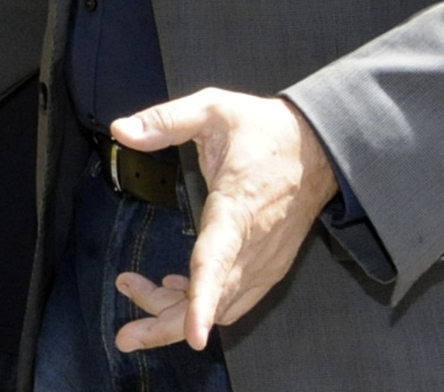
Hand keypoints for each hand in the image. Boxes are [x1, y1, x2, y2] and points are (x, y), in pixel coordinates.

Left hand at [107, 89, 336, 352]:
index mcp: (239, 207)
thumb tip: (121, 130)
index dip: (202, 299)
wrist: (322, 147)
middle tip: (125, 334)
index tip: (193, 335)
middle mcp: (255, 244)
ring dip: (178, 313)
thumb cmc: (266, 129)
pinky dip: (203, 306)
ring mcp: (266, 261)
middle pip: (213, 300)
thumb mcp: (213, 108)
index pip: (218, 260)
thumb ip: (164, 120)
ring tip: (135, 289)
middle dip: (167, 323)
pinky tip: (174, 288)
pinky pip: (234, 301)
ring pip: (222, 308)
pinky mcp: (270, 268)